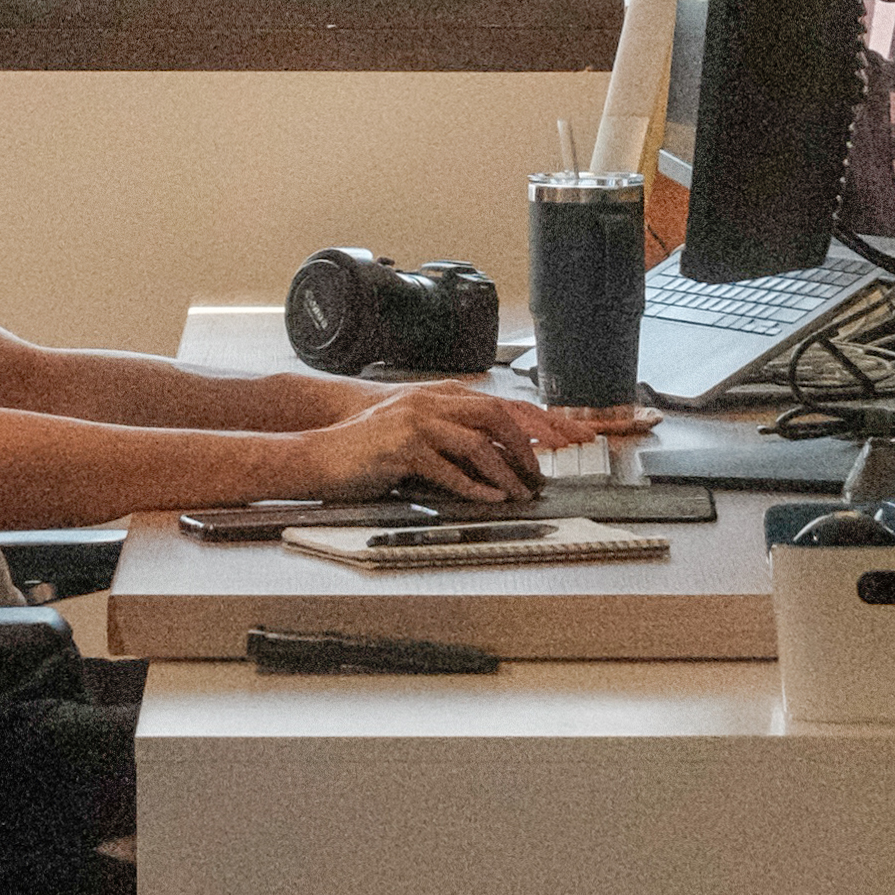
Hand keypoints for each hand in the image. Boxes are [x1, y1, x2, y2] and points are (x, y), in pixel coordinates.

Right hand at [312, 382, 643, 507]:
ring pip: (478, 443)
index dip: (542, 419)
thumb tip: (501, 450)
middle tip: (548, 470)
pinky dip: (474, 486)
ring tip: (520, 493)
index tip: (573, 436)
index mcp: (441, 396)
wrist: (322, 452)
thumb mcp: (417, 428)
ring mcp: (417, 424)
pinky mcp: (402, 450)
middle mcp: (433, 403)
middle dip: (532, 442)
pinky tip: (490, 497)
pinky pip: (448, 470)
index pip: (504, 402)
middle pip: (498, 415)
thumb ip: (455, 432)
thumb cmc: (369, 445)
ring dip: (506, 472)